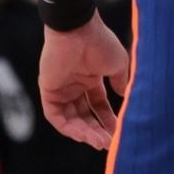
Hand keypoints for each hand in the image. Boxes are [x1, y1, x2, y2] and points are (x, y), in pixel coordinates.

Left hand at [37, 14, 131, 149]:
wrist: (79, 30)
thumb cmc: (100, 43)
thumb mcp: (117, 65)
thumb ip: (119, 82)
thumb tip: (124, 97)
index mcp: (89, 78)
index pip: (98, 105)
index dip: (107, 120)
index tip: (118, 132)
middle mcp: (74, 85)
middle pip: (84, 115)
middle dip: (97, 130)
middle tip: (109, 143)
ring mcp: (60, 89)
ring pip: (71, 119)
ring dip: (85, 132)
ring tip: (99, 142)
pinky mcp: (48, 91)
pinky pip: (56, 116)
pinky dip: (68, 127)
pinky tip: (83, 134)